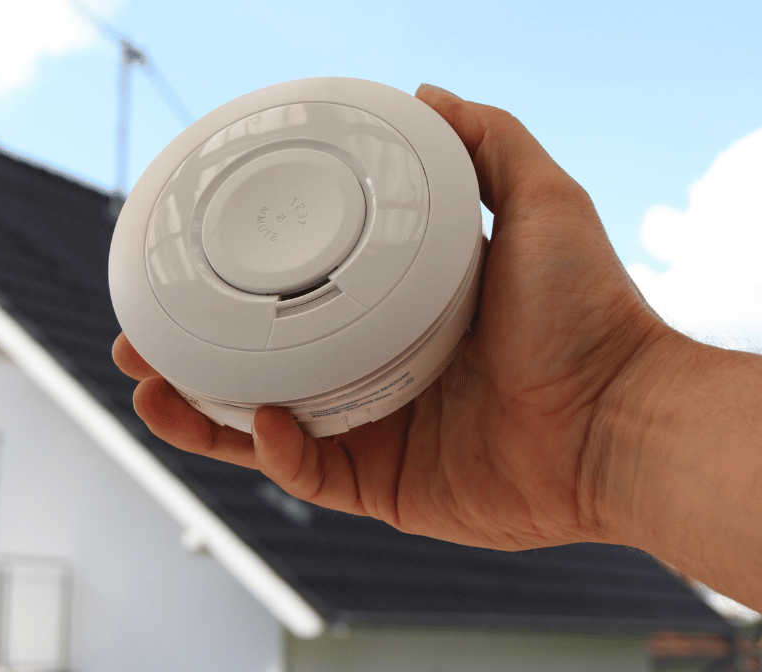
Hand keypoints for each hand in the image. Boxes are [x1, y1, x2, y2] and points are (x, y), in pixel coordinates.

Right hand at [114, 84, 672, 551]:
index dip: (238, 287)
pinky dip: (279, 451)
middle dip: (188, 357)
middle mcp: (376, 374)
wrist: (625, 415)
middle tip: (136, 336)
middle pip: (258, 368)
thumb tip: (423, 92)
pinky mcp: (387, 488)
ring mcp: (377, 435)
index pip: (298, 300)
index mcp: (397, 314)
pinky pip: (313, 474)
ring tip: (145, 381)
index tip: (186, 261)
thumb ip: (487, 141)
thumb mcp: (542, 199)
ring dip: (199, 414)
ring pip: (263, 429)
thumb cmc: (590, 313)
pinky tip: (261, 420)